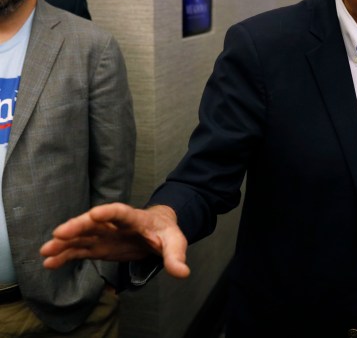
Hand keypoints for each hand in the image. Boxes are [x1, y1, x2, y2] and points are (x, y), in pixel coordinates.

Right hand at [40, 203, 190, 278]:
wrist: (156, 232)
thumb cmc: (165, 232)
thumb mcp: (175, 242)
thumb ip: (176, 256)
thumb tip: (182, 272)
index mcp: (134, 218)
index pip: (121, 212)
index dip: (109, 213)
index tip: (95, 213)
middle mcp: (114, 225)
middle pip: (94, 223)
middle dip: (77, 227)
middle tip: (59, 233)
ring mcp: (103, 235)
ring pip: (81, 237)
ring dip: (64, 243)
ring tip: (46, 251)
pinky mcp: (98, 247)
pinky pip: (79, 250)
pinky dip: (65, 256)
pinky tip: (50, 263)